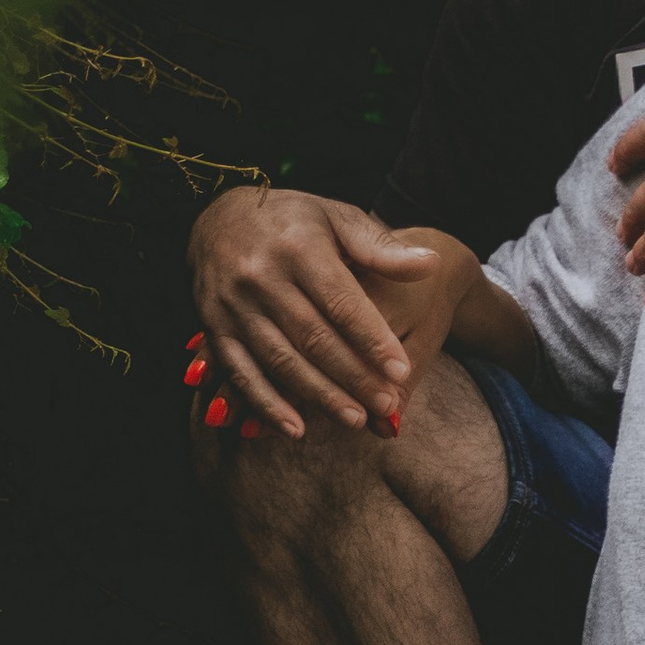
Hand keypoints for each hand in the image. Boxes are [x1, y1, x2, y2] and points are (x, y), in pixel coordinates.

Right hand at [189, 184, 438, 437]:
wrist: (219, 215)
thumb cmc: (294, 220)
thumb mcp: (338, 218)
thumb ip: (382, 248)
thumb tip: (430, 264)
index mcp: (298, 247)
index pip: (340, 301)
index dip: (371, 338)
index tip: (401, 370)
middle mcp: (260, 276)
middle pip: (312, 336)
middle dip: (352, 375)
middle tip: (385, 403)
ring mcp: (233, 304)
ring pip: (280, 359)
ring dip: (318, 395)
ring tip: (355, 419)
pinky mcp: (214, 327)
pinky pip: (240, 372)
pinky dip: (266, 403)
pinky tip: (295, 429)